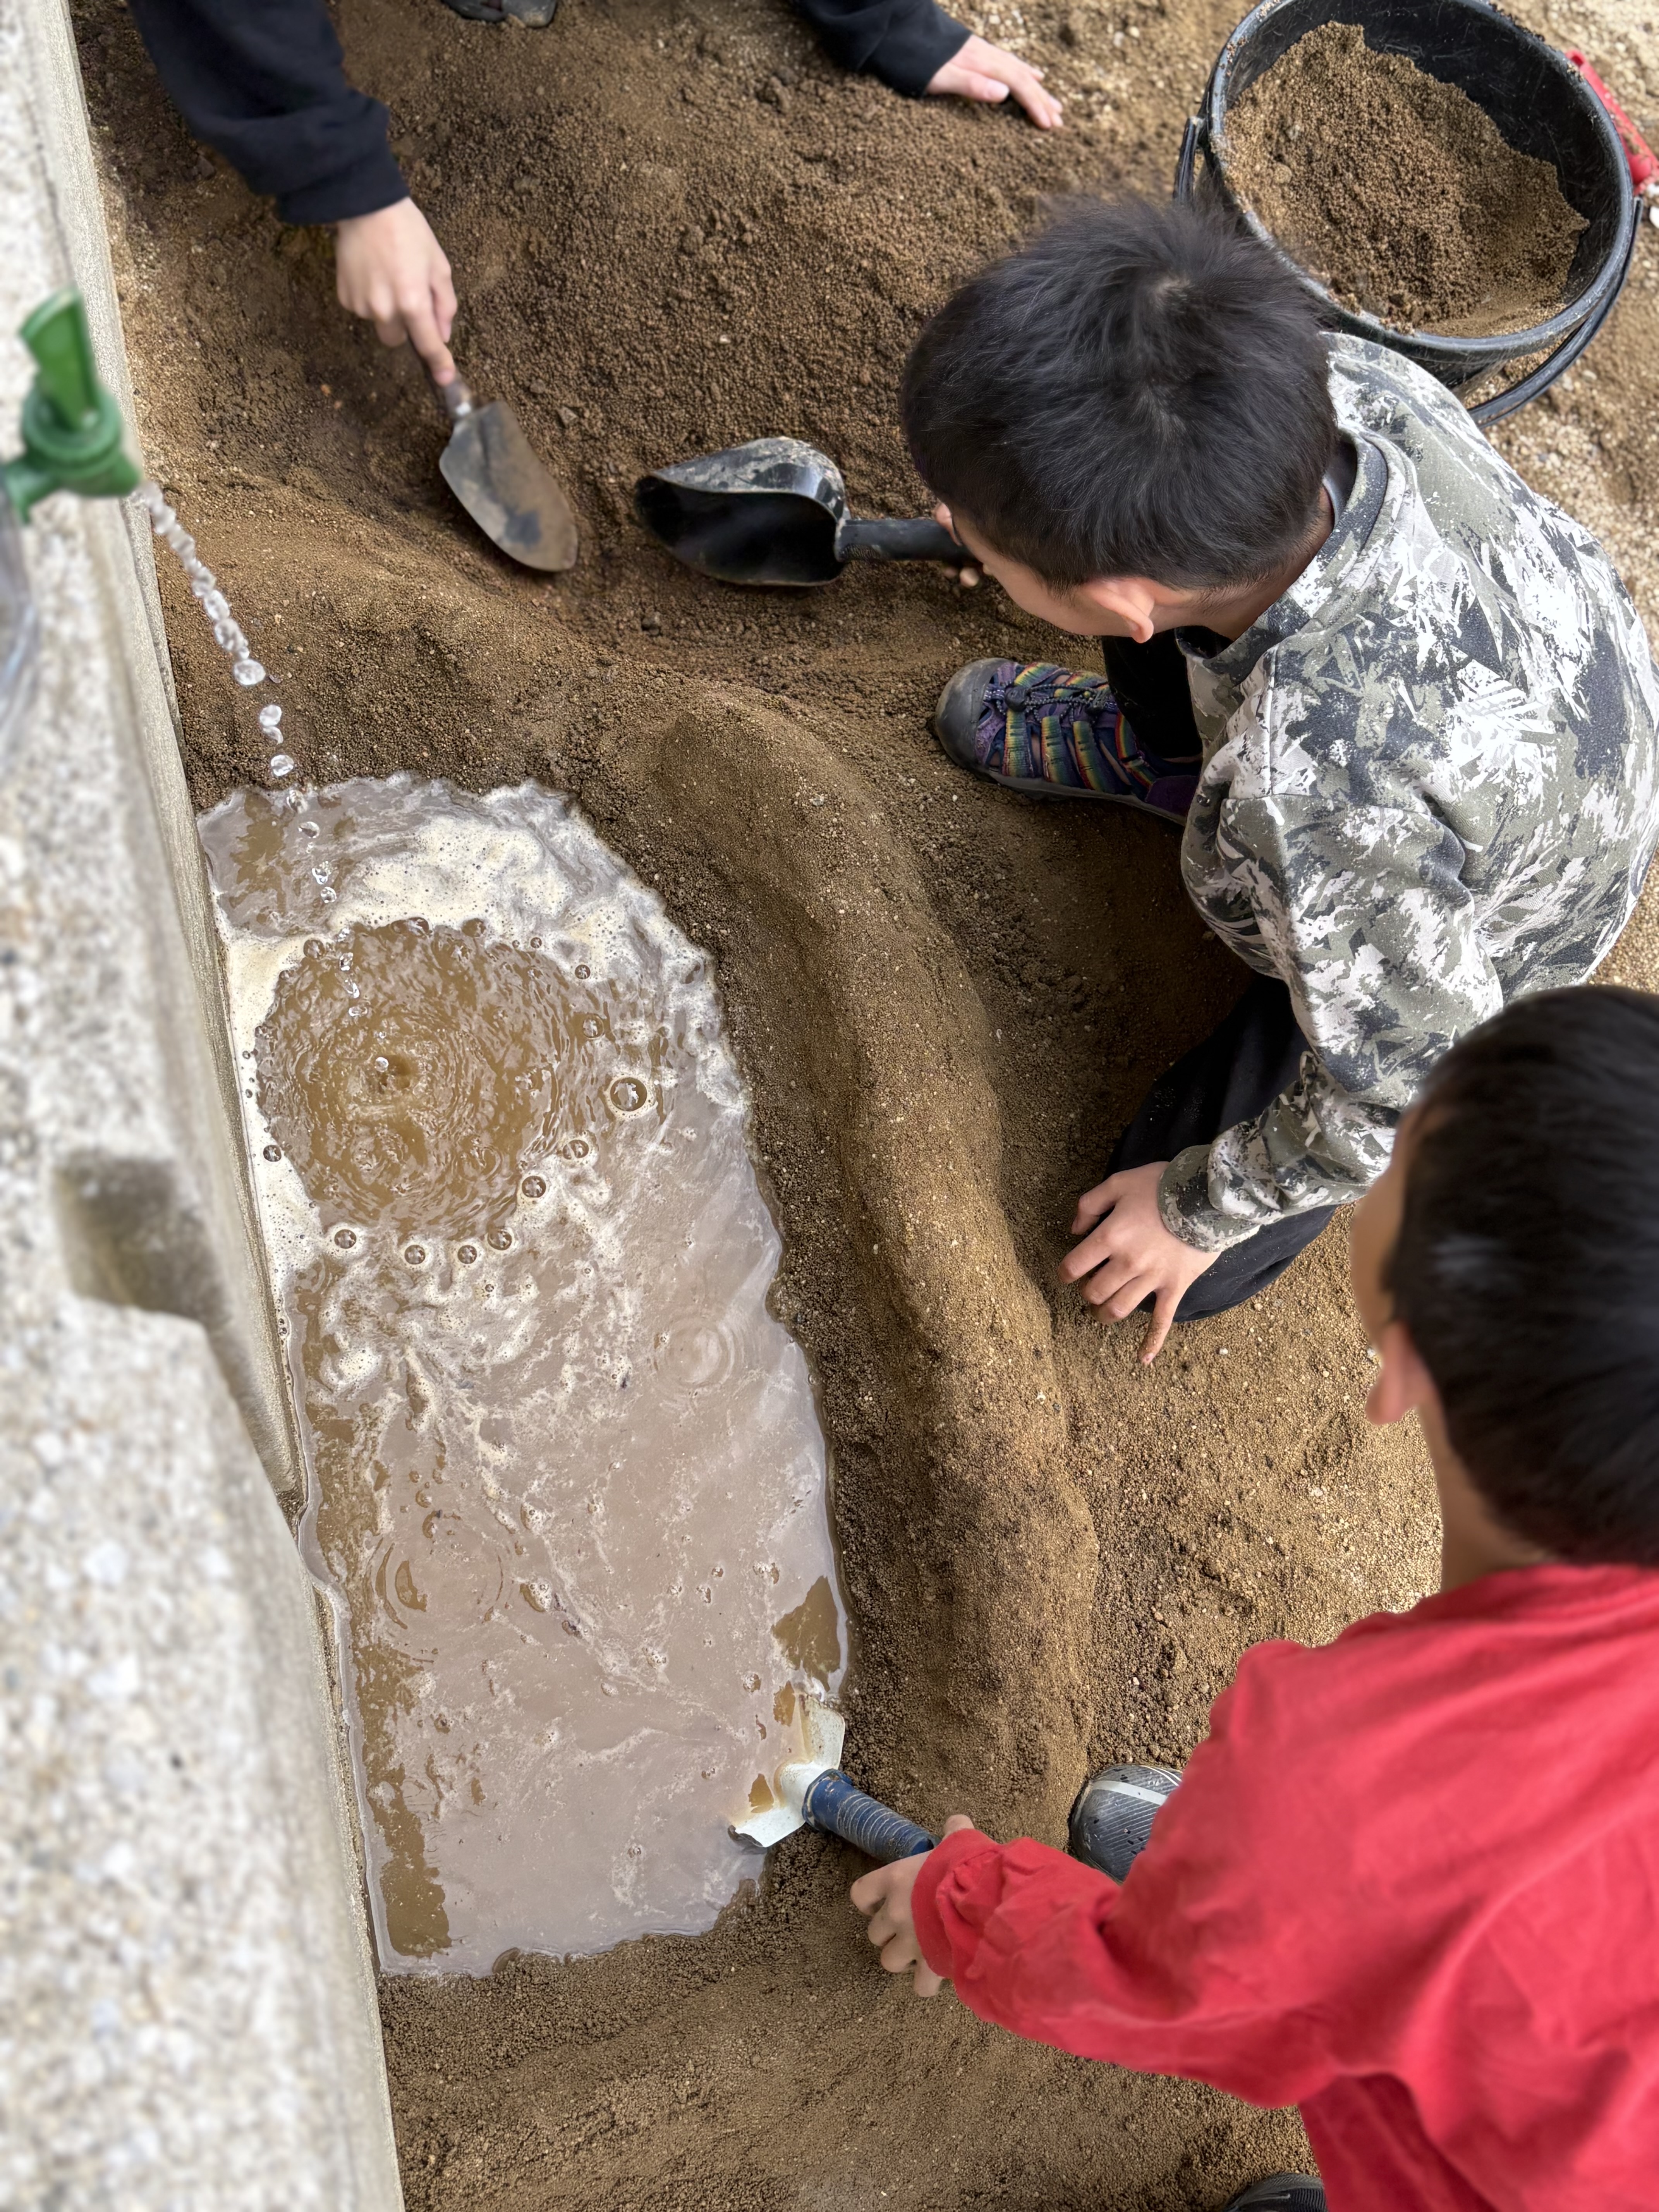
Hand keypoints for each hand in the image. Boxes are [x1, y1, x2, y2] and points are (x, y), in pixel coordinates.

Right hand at [334, 200, 457, 383]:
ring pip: (379, 324)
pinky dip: (369, 298)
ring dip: (386, 310)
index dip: (439, 363)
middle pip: (397, 341)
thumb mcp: (438, 264)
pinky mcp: (344, 296)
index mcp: (413, 302)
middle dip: (406, 328)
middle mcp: (385, 310)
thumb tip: (443, 334)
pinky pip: (362, 309)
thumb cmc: (408, 231)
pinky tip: (371, 273)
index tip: (445, 379)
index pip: (428, 344)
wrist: (365, 205)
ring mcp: (361, 305)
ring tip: (388, 276)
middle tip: (408, 297)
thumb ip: (444, 303)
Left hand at [850, 1813, 975, 1995]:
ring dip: (903, 1959)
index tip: (882, 1902)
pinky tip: (940, 1974)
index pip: (860, 1894)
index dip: (869, 1901)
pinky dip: (927, 1984)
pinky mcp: (929, 1966)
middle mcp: (896, 1913)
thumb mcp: (960, 1841)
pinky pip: (919, 1987)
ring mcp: (910, 1943)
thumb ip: (955, 1831)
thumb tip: (957, 1822)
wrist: (984, 1903)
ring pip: (889, 1961)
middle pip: (874, 1933)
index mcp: (895, 1880)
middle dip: (890, 1933)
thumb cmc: (968, 1867)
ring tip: (922, 1952)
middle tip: (910, 1928)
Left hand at [925, 36, 1062, 126]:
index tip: (1048, 126)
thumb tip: (1004, 93)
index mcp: (983, 64)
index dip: (1034, 105)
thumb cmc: (917, 60)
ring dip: (1037, 88)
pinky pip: (1010, 62)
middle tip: (1060, 122)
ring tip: (1054, 103)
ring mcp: (983, 52)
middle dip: (1042, 100)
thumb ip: (972, 85)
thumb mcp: (941, 78)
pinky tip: (1032, 73)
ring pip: (1019, 70)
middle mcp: (987, 56)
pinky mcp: (977, 51)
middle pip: (1022, 78)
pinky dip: (1025, 71)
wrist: (900, 31)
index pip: (1017, 85)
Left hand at [1059, 1160, 1216, 1363]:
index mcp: (1110, 1236)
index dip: (1065, 1273)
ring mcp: (1152, 1278)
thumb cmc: (1161, 1185)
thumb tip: (1074, 1230)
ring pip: (1119, 1309)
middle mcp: (1128, 1262)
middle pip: (1094, 1292)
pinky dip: (1152, 1343)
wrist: (1209, 1195)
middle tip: (1090, 1286)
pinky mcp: (1175, 1287)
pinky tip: (1143, 1360)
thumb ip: (1090, 1204)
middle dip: (1087, 1292)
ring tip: (1101, 1312)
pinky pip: (1162, 1321)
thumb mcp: (1119, 1182)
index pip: (1074, 1266)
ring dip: (1104, 1314)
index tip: (1067, 1274)